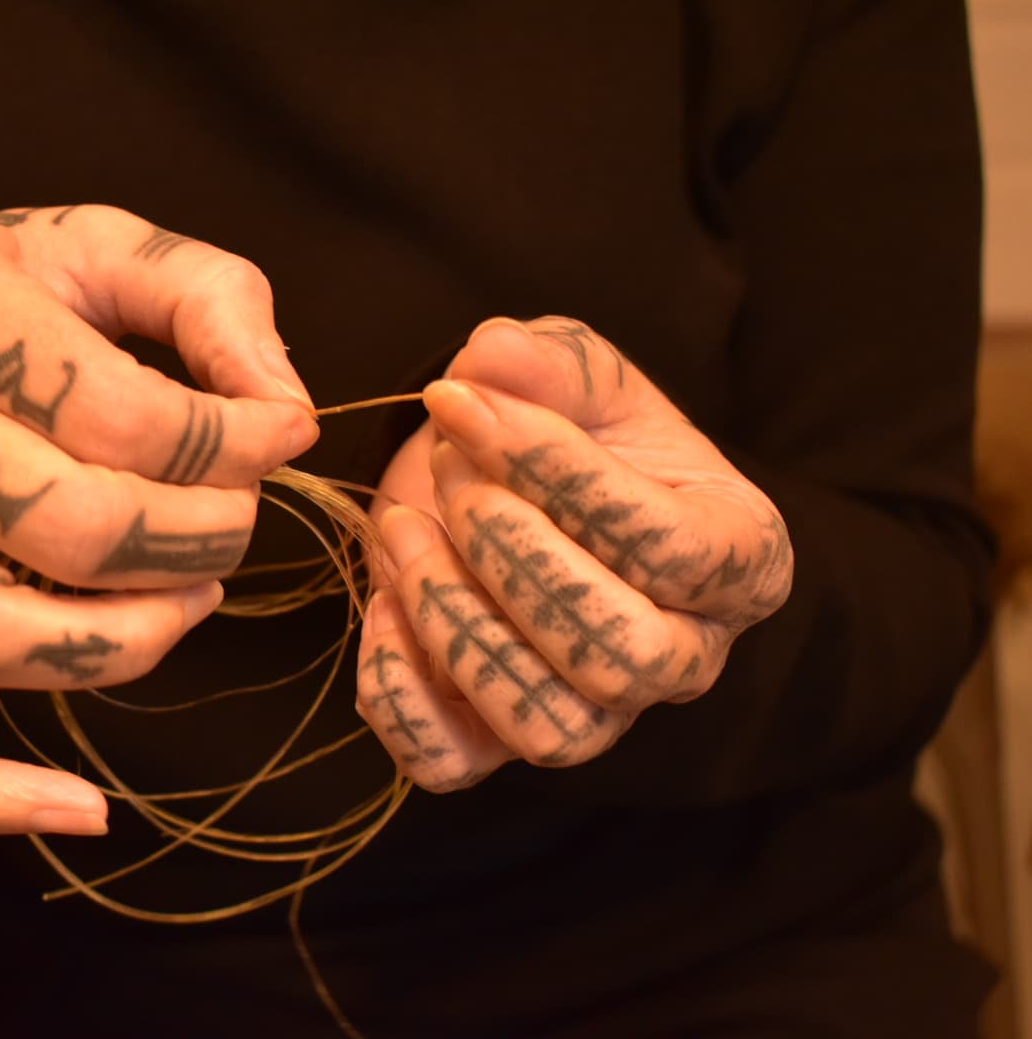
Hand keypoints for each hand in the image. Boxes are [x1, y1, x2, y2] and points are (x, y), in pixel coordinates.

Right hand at [0, 205, 317, 831]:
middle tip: (234, 520)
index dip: (235, 443)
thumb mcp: (85, 241)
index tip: (280, 435)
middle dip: (199, 542)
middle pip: (70, 528)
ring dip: (126, 645)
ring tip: (187, 602)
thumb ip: (205, 295)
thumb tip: (287, 409)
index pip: (122, 414)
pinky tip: (84, 809)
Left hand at [356, 317, 791, 790]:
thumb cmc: (573, 427)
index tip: (459, 404)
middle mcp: (686, 656)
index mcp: (739, 557)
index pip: (672, 550)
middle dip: (514, 556)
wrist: (514, 483)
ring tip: (401, 526)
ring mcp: (596, 714)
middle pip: (623, 656)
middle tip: (448, 472)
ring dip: (454, 620)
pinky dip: (397, 692)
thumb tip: (494, 357)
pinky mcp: (496, 743)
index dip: (559, 477)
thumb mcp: (575, 371)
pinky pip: (448, 763)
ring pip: (547, 726)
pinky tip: (380, 601)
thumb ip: (548, 361)